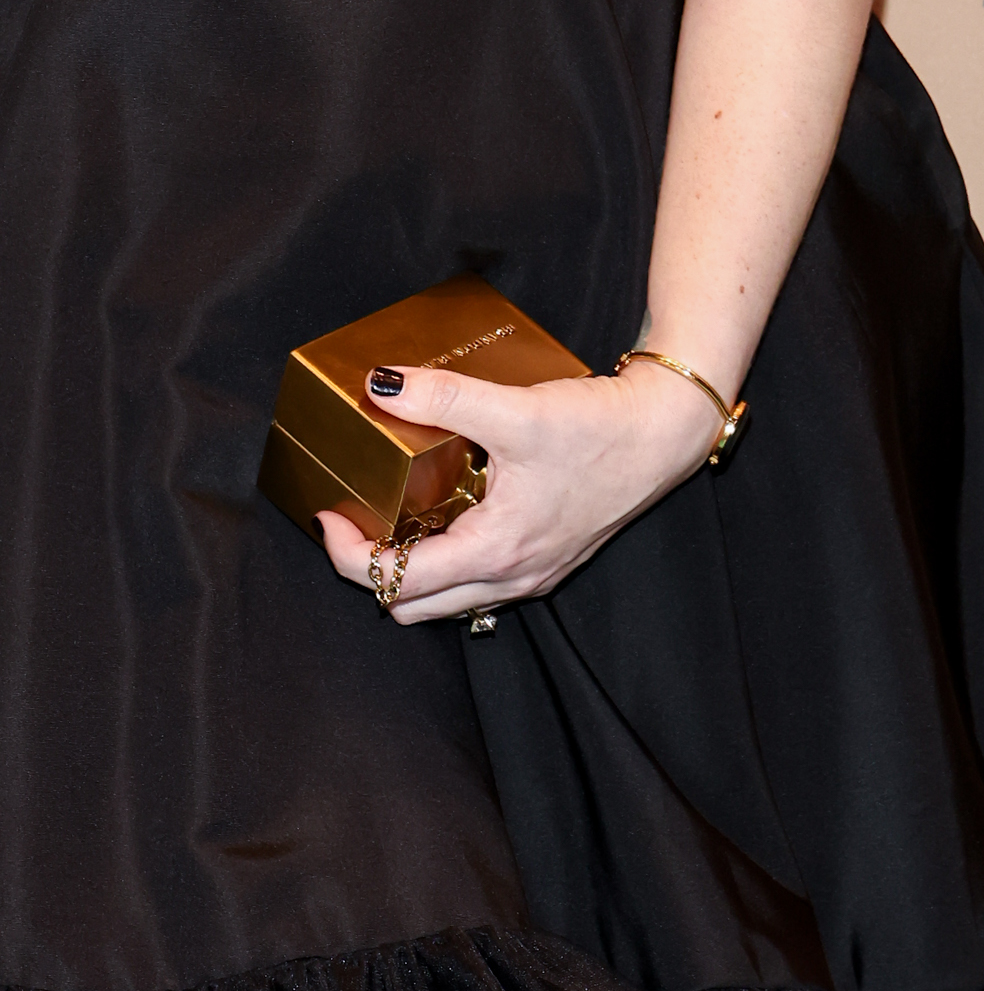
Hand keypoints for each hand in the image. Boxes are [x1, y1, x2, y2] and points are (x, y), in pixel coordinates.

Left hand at [313, 358, 724, 623]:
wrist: (663, 434)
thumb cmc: (598, 430)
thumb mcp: (513, 410)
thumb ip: (442, 397)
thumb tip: (379, 385)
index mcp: (496, 552)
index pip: (397, 583)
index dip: (348, 554)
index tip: (327, 514)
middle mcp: (511, 578)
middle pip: (413, 605)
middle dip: (370, 568)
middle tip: (350, 516)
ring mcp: (529, 575)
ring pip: (445, 598)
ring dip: (407, 569)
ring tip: (385, 514)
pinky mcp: (542, 559)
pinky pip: (475, 581)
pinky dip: (443, 559)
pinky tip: (439, 510)